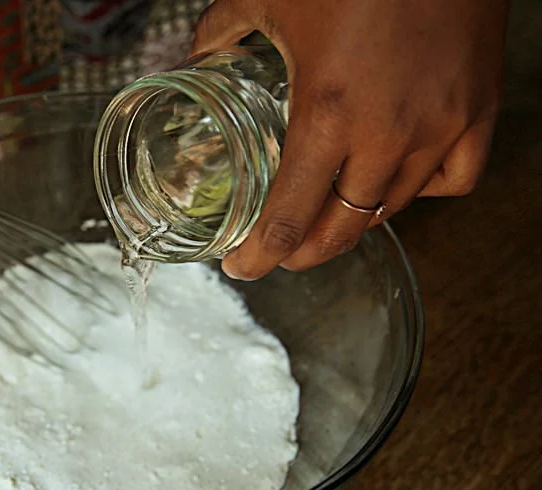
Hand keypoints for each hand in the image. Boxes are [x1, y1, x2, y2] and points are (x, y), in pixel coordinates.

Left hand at [192, 0, 508, 277]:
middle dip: (306, 251)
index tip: (245, 268)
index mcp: (328, 111)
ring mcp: (440, 128)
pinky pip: (453, 180)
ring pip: (391, 208)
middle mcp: (387, 134)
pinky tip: (396, 179)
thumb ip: (224, 31)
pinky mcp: (478, 112)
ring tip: (330, 219)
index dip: (262, 254)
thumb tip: (200, 56)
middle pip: (342, 228)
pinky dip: (420, 191)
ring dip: (355, 223)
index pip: (289, 214)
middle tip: (283, 254)